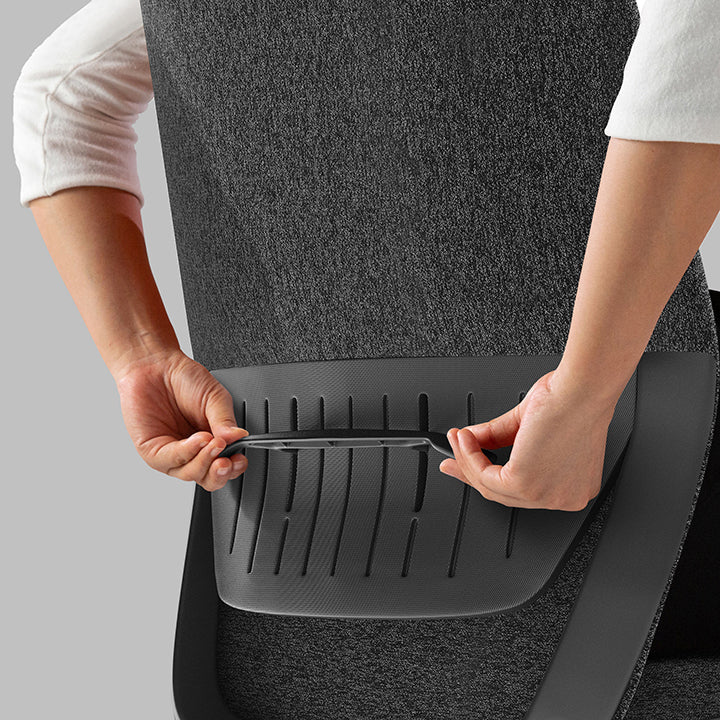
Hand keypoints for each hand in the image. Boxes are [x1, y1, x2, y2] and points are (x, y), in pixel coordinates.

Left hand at [114, 348, 248, 490]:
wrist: (154, 365)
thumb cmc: (183, 379)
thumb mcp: (215, 397)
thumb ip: (226, 421)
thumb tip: (239, 438)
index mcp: (211, 441)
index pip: (225, 466)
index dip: (234, 468)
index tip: (239, 459)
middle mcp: (192, 452)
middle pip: (209, 478)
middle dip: (220, 474)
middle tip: (227, 460)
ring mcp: (172, 454)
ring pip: (191, 473)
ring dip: (205, 461)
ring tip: (213, 442)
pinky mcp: (152, 451)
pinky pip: (171, 461)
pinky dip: (187, 452)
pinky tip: (198, 440)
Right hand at [438, 369, 616, 510]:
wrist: (579, 388)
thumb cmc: (571, 397)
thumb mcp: (527, 422)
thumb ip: (498, 436)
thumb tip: (472, 440)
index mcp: (572, 485)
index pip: (523, 491)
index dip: (491, 476)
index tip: (469, 465)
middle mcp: (564, 496)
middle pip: (504, 494)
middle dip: (470, 472)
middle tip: (451, 459)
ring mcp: (546, 495)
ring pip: (490, 486)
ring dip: (467, 460)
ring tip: (458, 438)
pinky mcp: (527, 484)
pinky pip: (485, 476)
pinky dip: (470, 456)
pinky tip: (466, 440)